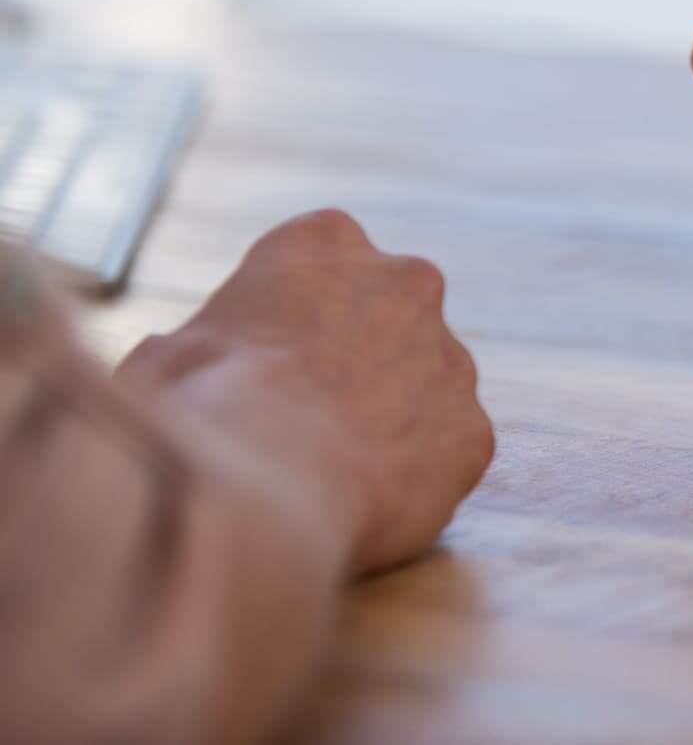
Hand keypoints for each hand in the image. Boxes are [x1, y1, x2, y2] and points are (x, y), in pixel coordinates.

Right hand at [119, 209, 494, 574]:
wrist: (260, 486)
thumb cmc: (197, 412)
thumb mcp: (162, 357)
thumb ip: (200, 347)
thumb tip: (184, 363)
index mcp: (322, 241)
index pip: (317, 260)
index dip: (286, 320)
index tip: (260, 363)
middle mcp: (405, 281)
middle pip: (385, 317)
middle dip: (354, 360)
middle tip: (300, 420)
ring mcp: (450, 357)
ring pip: (423, 387)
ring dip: (388, 421)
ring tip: (325, 475)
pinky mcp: (473, 430)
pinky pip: (444, 456)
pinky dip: (412, 482)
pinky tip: (362, 508)